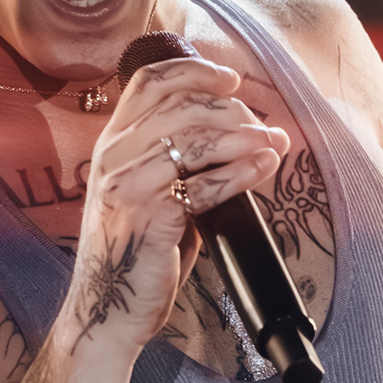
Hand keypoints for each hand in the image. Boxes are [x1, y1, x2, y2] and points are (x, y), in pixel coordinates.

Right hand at [56, 53, 288, 360]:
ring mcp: (126, 184)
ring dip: (243, 138)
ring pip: (194, 139)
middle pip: (182, 105)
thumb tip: (237, 136)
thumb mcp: (151, 193)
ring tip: (274, 144)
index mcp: (114, 142)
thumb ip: (179, 162)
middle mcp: (114, 155)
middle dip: (233, 111)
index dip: (194, 70)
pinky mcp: (146, 217)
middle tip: (265, 128)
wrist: (108, 311)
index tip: (231, 79)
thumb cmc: (137, 254)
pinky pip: (202, 185)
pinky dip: (240, 173)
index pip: (151, 82)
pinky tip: (262, 169)